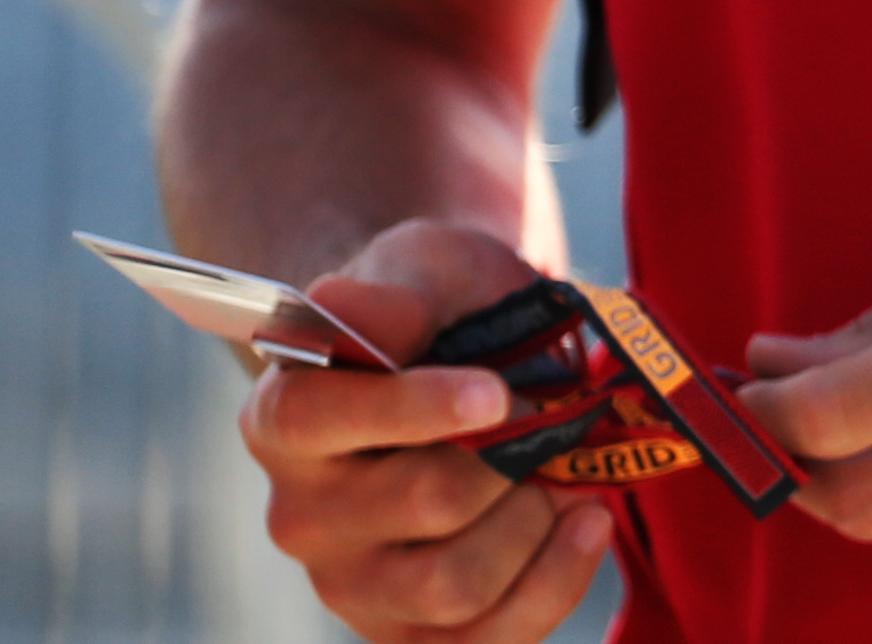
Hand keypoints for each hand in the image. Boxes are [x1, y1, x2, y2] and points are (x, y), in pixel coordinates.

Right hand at [235, 220, 615, 643]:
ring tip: (565, 468)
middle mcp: (301, 515)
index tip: (495, 391)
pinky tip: (588, 521)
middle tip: (554, 413)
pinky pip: (486, 641)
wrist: (463, 366)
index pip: (321, 418)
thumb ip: (392, 290)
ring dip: (536, 520)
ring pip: (455, 584)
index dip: (413, 407)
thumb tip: (347, 312)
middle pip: (425, 501)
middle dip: (516, 454)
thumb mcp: (423, 266)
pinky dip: (554, 583)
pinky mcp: (410, 633)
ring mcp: (352, 584)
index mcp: (282, 418)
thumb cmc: (440, 312)